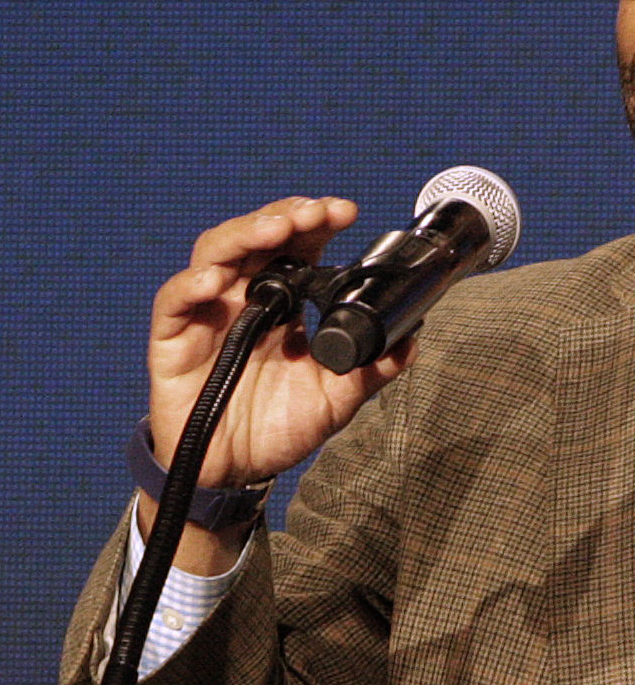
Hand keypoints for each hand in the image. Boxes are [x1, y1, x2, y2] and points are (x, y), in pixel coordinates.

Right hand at [146, 195, 415, 490]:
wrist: (238, 472)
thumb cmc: (278, 428)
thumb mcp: (338, 398)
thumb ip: (373, 367)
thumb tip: (412, 340)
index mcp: (282, 303)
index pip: (297, 246)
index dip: (316, 223)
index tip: (344, 212)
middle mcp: (243, 297)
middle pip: (256, 237)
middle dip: (286, 217)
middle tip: (316, 213)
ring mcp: (206, 314)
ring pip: (215, 254)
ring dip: (245, 234)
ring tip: (276, 229)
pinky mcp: (172, 339)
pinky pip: (174, 302)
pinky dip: (190, 286)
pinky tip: (214, 283)